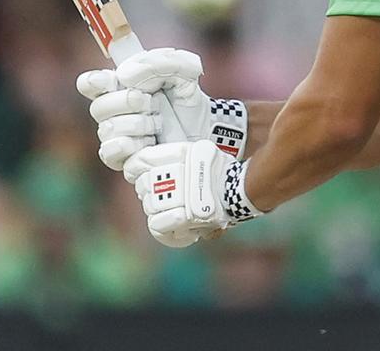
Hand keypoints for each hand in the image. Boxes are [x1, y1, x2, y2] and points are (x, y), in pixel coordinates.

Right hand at [76, 48, 248, 170]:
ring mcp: (116, 137)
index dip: (94, 81)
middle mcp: (113, 113)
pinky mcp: (123, 159)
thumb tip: (126, 74)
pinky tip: (149, 141)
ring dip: (138, 124)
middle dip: (127, 102)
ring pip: (108, 129)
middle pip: (99, 107)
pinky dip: (131, 144)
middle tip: (151, 102)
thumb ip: (162, 62)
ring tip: (158, 124)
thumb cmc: (188, 100)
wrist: (205, 130)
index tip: (110, 80)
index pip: (91, 83)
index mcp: (121, 87)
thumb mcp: (185, 72)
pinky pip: (110, 152)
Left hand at [124, 140, 262, 247]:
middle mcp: (180, 172)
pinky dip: (161, 226)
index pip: (144, 159)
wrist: (244, 191)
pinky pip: (157, 224)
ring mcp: (183, 195)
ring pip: (150, 204)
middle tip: (154, 193)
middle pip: (145, 183)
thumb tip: (139, 163)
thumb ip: (177, 158)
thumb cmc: (222, 173)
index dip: (135, 167)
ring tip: (165, 208)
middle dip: (146, 190)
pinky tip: (169, 224)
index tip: (135, 172)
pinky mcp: (186, 216)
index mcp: (183, 154)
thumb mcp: (201, 154)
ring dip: (155, 208)